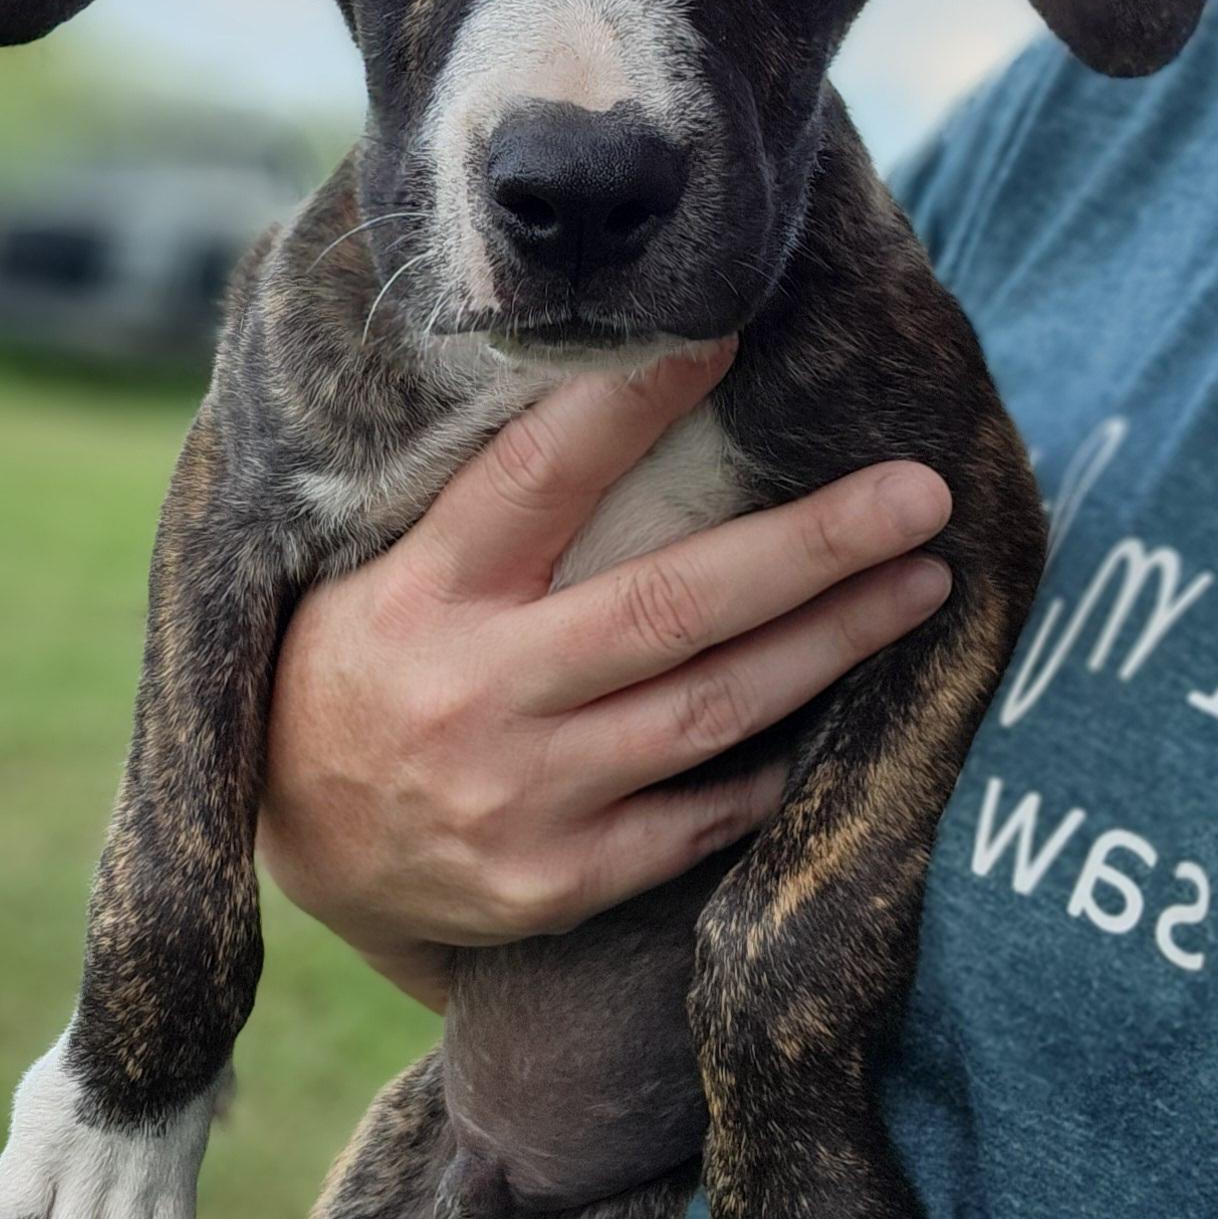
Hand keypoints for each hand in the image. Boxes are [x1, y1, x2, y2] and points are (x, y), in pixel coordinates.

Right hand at [257, 345, 952, 1006]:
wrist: (293, 840)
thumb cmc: (360, 661)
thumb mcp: (385, 568)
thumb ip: (488, 508)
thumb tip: (625, 389)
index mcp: (428, 589)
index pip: (540, 473)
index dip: (633, 403)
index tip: (728, 338)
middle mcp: (479, 689)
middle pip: (671, 604)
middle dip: (811, 546)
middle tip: (921, 494)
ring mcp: (523, 795)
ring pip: (709, 710)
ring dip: (831, 643)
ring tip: (923, 586)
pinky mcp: (555, 880)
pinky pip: (696, 817)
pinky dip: (773, 766)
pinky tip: (850, 714)